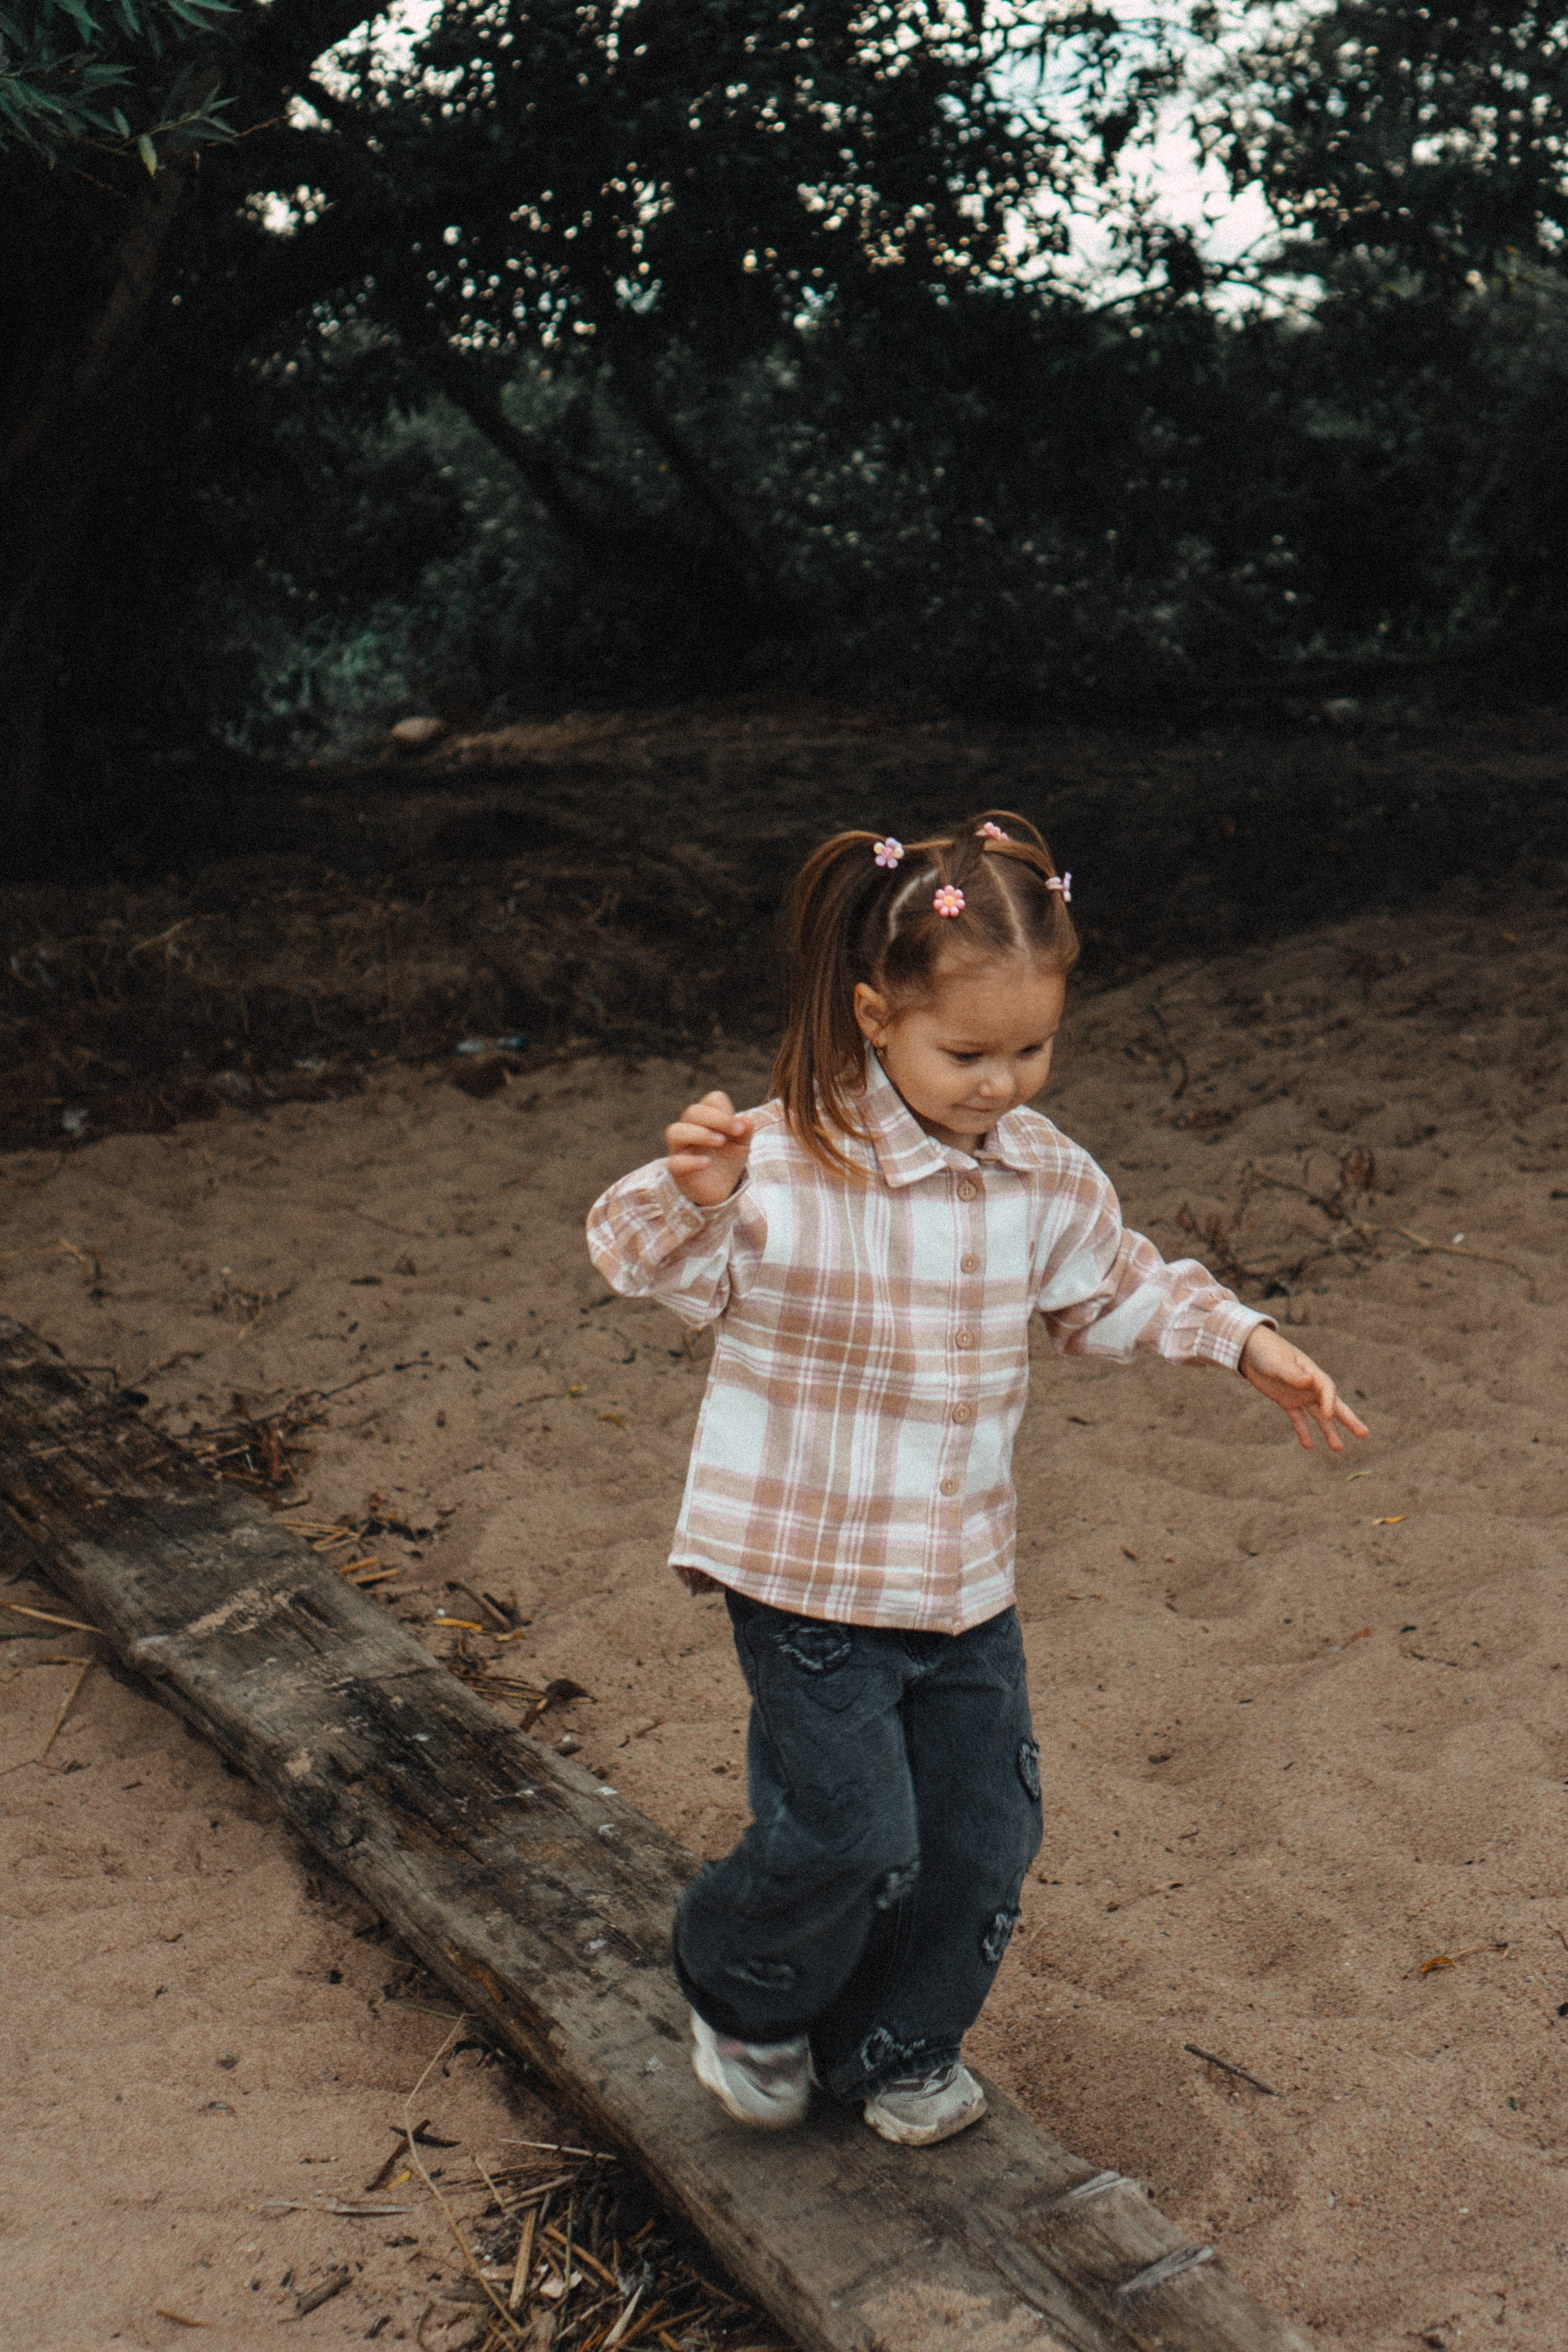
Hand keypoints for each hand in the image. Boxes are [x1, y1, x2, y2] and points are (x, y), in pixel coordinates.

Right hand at [665, 1090, 752, 1206]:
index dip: (726, 1111)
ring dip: (700, 1134)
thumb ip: (745, 1131)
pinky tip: (707, 1163)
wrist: (719, 1189)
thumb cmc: (727, 1160)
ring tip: (721, 1142)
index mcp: (707, 1119)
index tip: (740, 1128)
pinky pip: (674, 1162)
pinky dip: (691, 1161)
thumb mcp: (741, 1145)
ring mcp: (680, 1149)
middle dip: (716, 1119)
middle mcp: (690, 1129)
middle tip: (736, 1132)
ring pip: (675, 1131)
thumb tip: (747, 1119)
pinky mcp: (677, 1170)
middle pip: (693, 1111)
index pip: (712, 1100)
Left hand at [1239, 1325, 1368, 1452]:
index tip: (1328, 1415)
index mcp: (1312, 1373)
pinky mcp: (1287, 1402)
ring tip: (1338, 1448)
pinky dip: (1303, 1431)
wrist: (1250, 1349)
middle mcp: (1310, 1386)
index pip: (1328, 1390)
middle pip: (1334, 1405)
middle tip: (1364, 1434)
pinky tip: (1309, 1446)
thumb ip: (1293, 1373)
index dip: (1329, 1402)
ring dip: (1329, 1431)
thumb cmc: (1267, 1351)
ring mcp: (1300, 1395)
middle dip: (1348, 1419)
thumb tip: (1310, 1380)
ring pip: (1319, 1416)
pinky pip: (1298, 1419)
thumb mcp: (1278, 1362)